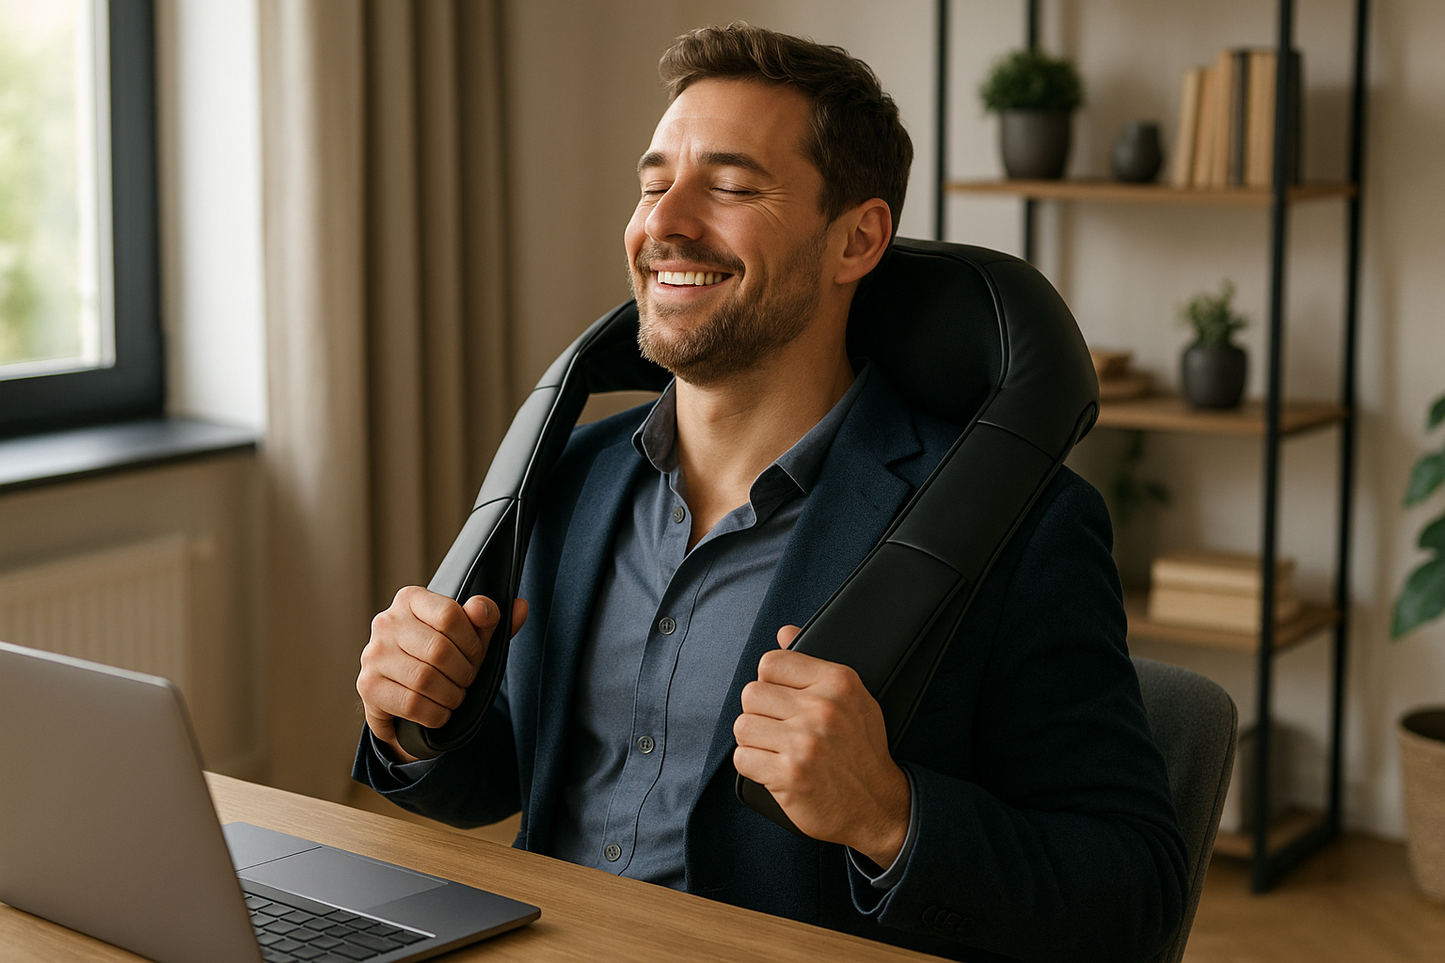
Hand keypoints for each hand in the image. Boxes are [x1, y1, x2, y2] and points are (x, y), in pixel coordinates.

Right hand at [357, 586, 527, 762]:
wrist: (404, 698)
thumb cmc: (441, 661)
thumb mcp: (468, 639)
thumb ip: (490, 624)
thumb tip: (521, 607)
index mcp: (411, 599)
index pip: (450, 614)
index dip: (472, 641)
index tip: (475, 653)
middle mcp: (386, 622)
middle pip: (439, 650)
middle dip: (464, 672)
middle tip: (467, 681)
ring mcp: (373, 654)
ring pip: (425, 679)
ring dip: (452, 696)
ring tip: (455, 696)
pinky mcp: (368, 686)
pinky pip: (412, 704)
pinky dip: (436, 714)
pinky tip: (439, 711)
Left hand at [733, 625, 910, 867]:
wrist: (878, 805)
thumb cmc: (861, 750)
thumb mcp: (853, 698)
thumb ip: (814, 665)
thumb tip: (783, 632)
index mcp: (838, 682)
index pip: (772, 662)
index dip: (770, 682)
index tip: (780, 700)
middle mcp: (822, 708)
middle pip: (752, 693)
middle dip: (760, 713)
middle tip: (778, 728)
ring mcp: (805, 742)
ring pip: (743, 725)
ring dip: (754, 740)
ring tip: (776, 749)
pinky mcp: (790, 774)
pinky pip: (742, 758)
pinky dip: (753, 766)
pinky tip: (774, 769)